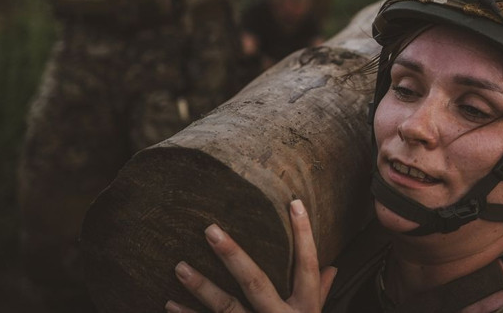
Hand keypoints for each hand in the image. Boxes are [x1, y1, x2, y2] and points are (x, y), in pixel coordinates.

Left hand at [166, 199, 336, 312]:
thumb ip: (321, 293)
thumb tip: (334, 267)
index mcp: (304, 309)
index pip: (307, 265)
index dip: (304, 234)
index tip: (294, 202)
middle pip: (257, 283)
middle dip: (233, 256)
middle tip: (210, 230)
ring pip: (226, 309)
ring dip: (201, 287)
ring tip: (179, 266)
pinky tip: (168, 305)